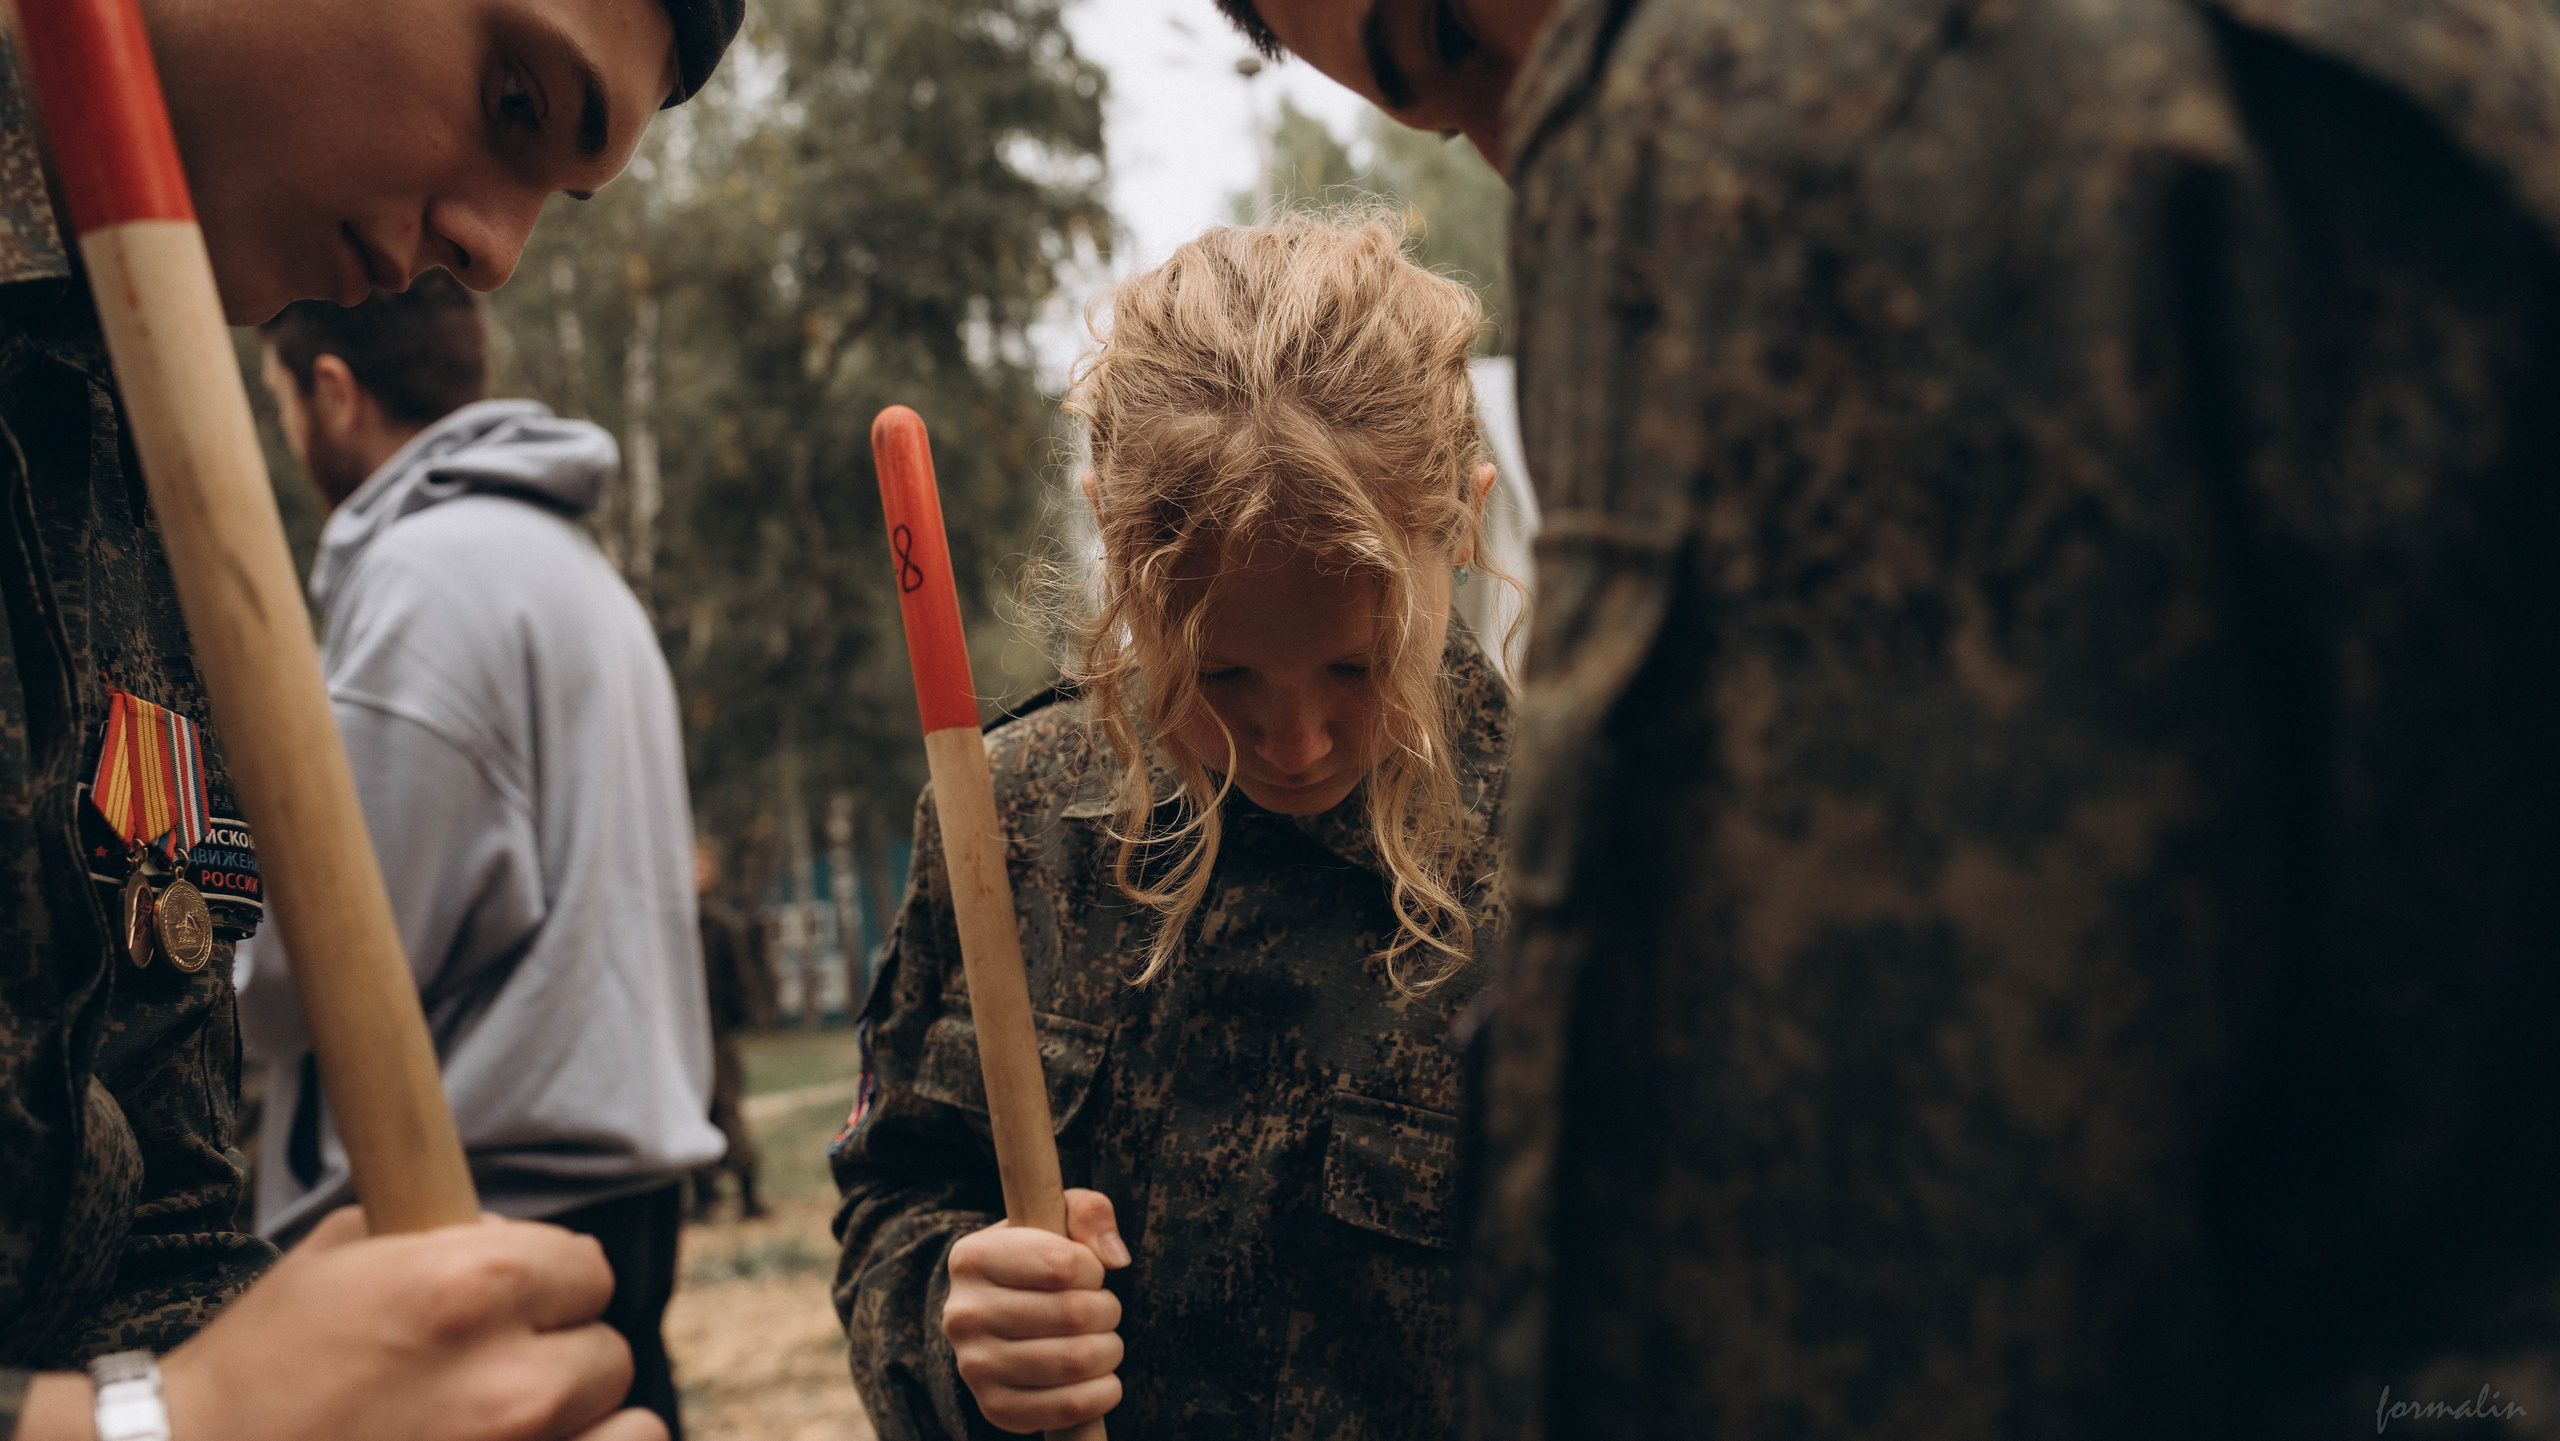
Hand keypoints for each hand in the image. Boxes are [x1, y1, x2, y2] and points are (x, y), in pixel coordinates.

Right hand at [156, 1207, 664, 1440]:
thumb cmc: (262, 1370)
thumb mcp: (337, 1262)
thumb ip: (441, 1235)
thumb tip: (509, 1232)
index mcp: (471, 1287)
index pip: (587, 1268)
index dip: (549, 1286)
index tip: (518, 1308)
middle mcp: (511, 1378)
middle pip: (607, 1351)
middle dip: (557, 1358)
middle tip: (495, 1377)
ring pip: (630, 1424)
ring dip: (584, 1424)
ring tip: (521, 1426)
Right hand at [943, 1188, 1130, 1432]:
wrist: (996, 1314)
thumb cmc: (1036, 1259)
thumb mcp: (1055, 1216)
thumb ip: (1088, 1212)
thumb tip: (1114, 1257)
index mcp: (972, 1258)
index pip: (1061, 1264)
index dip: (1092, 1269)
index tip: (1088, 1272)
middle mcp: (963, 1314)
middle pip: (1073, 1315)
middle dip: (1107, 1310)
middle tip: (1103, 1309)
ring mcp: (974, 1366)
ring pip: (1075, 1361)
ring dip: (1109, 1350)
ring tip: (1102, 1339)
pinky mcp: (995, 1407)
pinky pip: (1068, 1408)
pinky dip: (1103, 1393)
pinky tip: (1101, 1377)